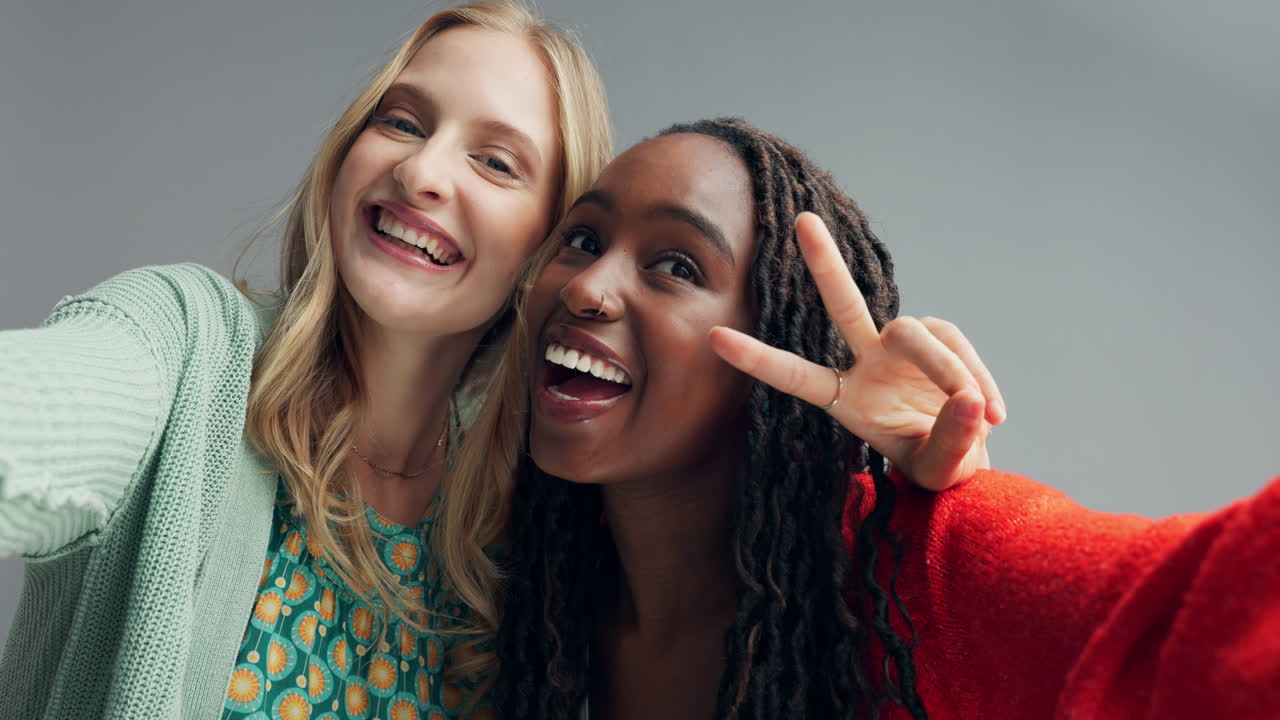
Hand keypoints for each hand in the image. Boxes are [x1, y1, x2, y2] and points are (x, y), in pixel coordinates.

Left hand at [709, 212, 1005, 490]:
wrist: (967, 451)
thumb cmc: (937, 463)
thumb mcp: (939, 471)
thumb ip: (951, 442)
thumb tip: (970, 402)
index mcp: (845, 399)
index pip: (794, 376)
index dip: (757, 358)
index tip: (713, 337)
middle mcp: (866, 361)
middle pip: (844, 305)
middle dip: (825, 263)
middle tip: (803, 220)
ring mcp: (901, 344)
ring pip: (919, 336)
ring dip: (950, 372)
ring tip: (984, 414)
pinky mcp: (938, 335)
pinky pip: (957, 348)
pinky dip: (978, 378)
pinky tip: (992, 410)